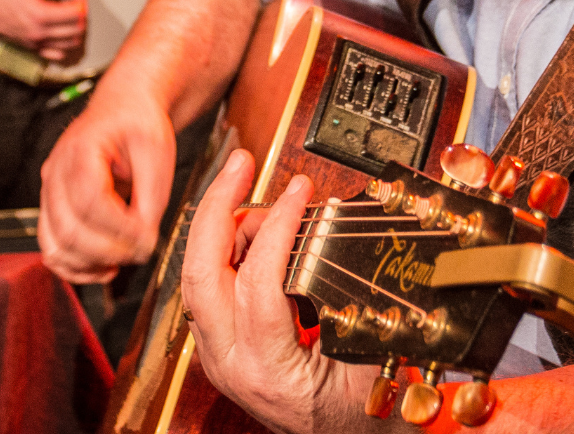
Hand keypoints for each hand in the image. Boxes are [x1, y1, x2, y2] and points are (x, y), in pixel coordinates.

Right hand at [0, 0, 85, 62]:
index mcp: (40, 15)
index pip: (76, 14)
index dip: (81, 2)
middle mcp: (39, 33)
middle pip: (77, 30)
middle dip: (81, 16)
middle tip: (73, 4)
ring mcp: (37, 44)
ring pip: (71, 43)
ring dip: (75, 29)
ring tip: (67, 15)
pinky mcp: (34, 49)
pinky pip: (59, 54)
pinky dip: (65, 42)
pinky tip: (60, 29)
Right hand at [38, 81, 176, 281]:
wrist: (123, 108)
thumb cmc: (138, 124)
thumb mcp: (158, 151)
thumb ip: (152, 197)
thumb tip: (144, 241)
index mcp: (81, 149)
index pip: (90, 200)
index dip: (120, 228)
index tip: (148, 237)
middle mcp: (56, 172)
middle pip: (69, 229)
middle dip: (109, 250)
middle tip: (141, 251)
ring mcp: (49, 192)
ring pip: (55, 246)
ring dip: (90, 265)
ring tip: (122, 262)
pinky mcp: (53, 209)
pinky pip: (52, 250)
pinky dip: (74, 268)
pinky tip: (103, 269)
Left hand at [181, 150, 373, 433]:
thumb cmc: (361, 414)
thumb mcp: (375, 364)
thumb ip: (368, 312)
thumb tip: (368, 250)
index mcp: (268, 371)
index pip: (257, 286)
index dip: (277, 229)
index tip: (301, 193)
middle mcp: (231, 364)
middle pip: (200, 273)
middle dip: (218, 207)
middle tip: (241, 163)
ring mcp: (219, 356)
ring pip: (198, 275)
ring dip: (225, 226)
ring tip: (272, 205)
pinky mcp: (220, 346)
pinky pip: (209, 285)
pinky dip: (228, 247)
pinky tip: (258, 229)